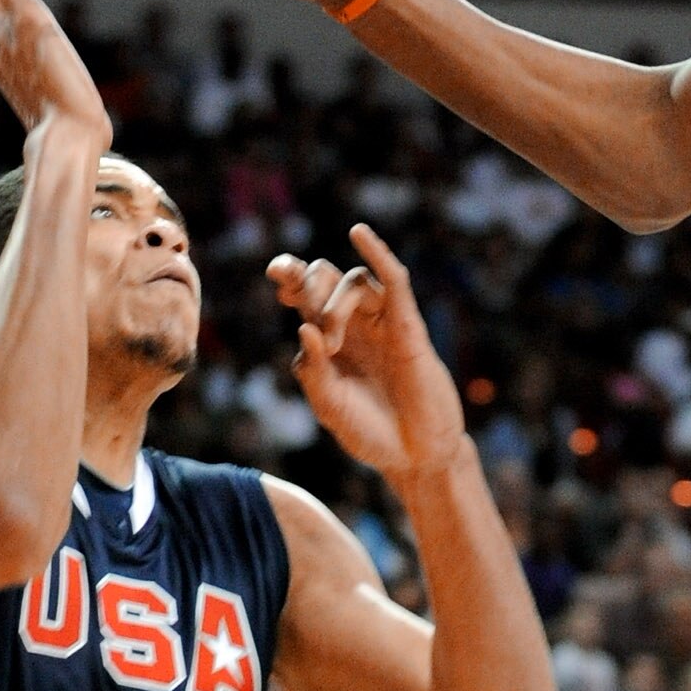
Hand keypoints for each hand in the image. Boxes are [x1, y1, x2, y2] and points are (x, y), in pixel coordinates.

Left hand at [271, 225, 467, 487]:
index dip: (290, 276)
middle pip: (326, 276)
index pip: (306, 292)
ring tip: (333, 343)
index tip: (277, 275)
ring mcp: (382, 324)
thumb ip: (314, 371)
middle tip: (300, 309)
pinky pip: (395, 281)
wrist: (414, 456)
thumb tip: (304, 326)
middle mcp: (354, 325)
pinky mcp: (409, 328)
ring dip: (335, 304)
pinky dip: (378, 254)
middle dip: (308, 285)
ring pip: (355, 281)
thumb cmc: (371, 433)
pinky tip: (358, 233)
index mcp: (329, 340)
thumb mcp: (329, 406)